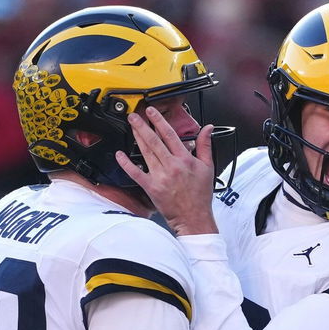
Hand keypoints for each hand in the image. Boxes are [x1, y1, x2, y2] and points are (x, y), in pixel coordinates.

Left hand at [115, 107, 219, 235]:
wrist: (194, 217)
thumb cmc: (200, 195)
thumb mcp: (208, 167)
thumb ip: (205, 145)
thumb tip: (207, 128)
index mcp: (185, 159)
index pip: (170, 135)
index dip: (159, 121)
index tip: (152, 112)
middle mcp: (172, 165)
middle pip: (154, 141)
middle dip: (143, 126)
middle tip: (134, 115)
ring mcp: (160, 176)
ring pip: (146, 152)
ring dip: (137, 138)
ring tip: (131, 127)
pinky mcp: (152, 187)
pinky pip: (136, 173)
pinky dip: (126, 164)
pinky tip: (120, 155)